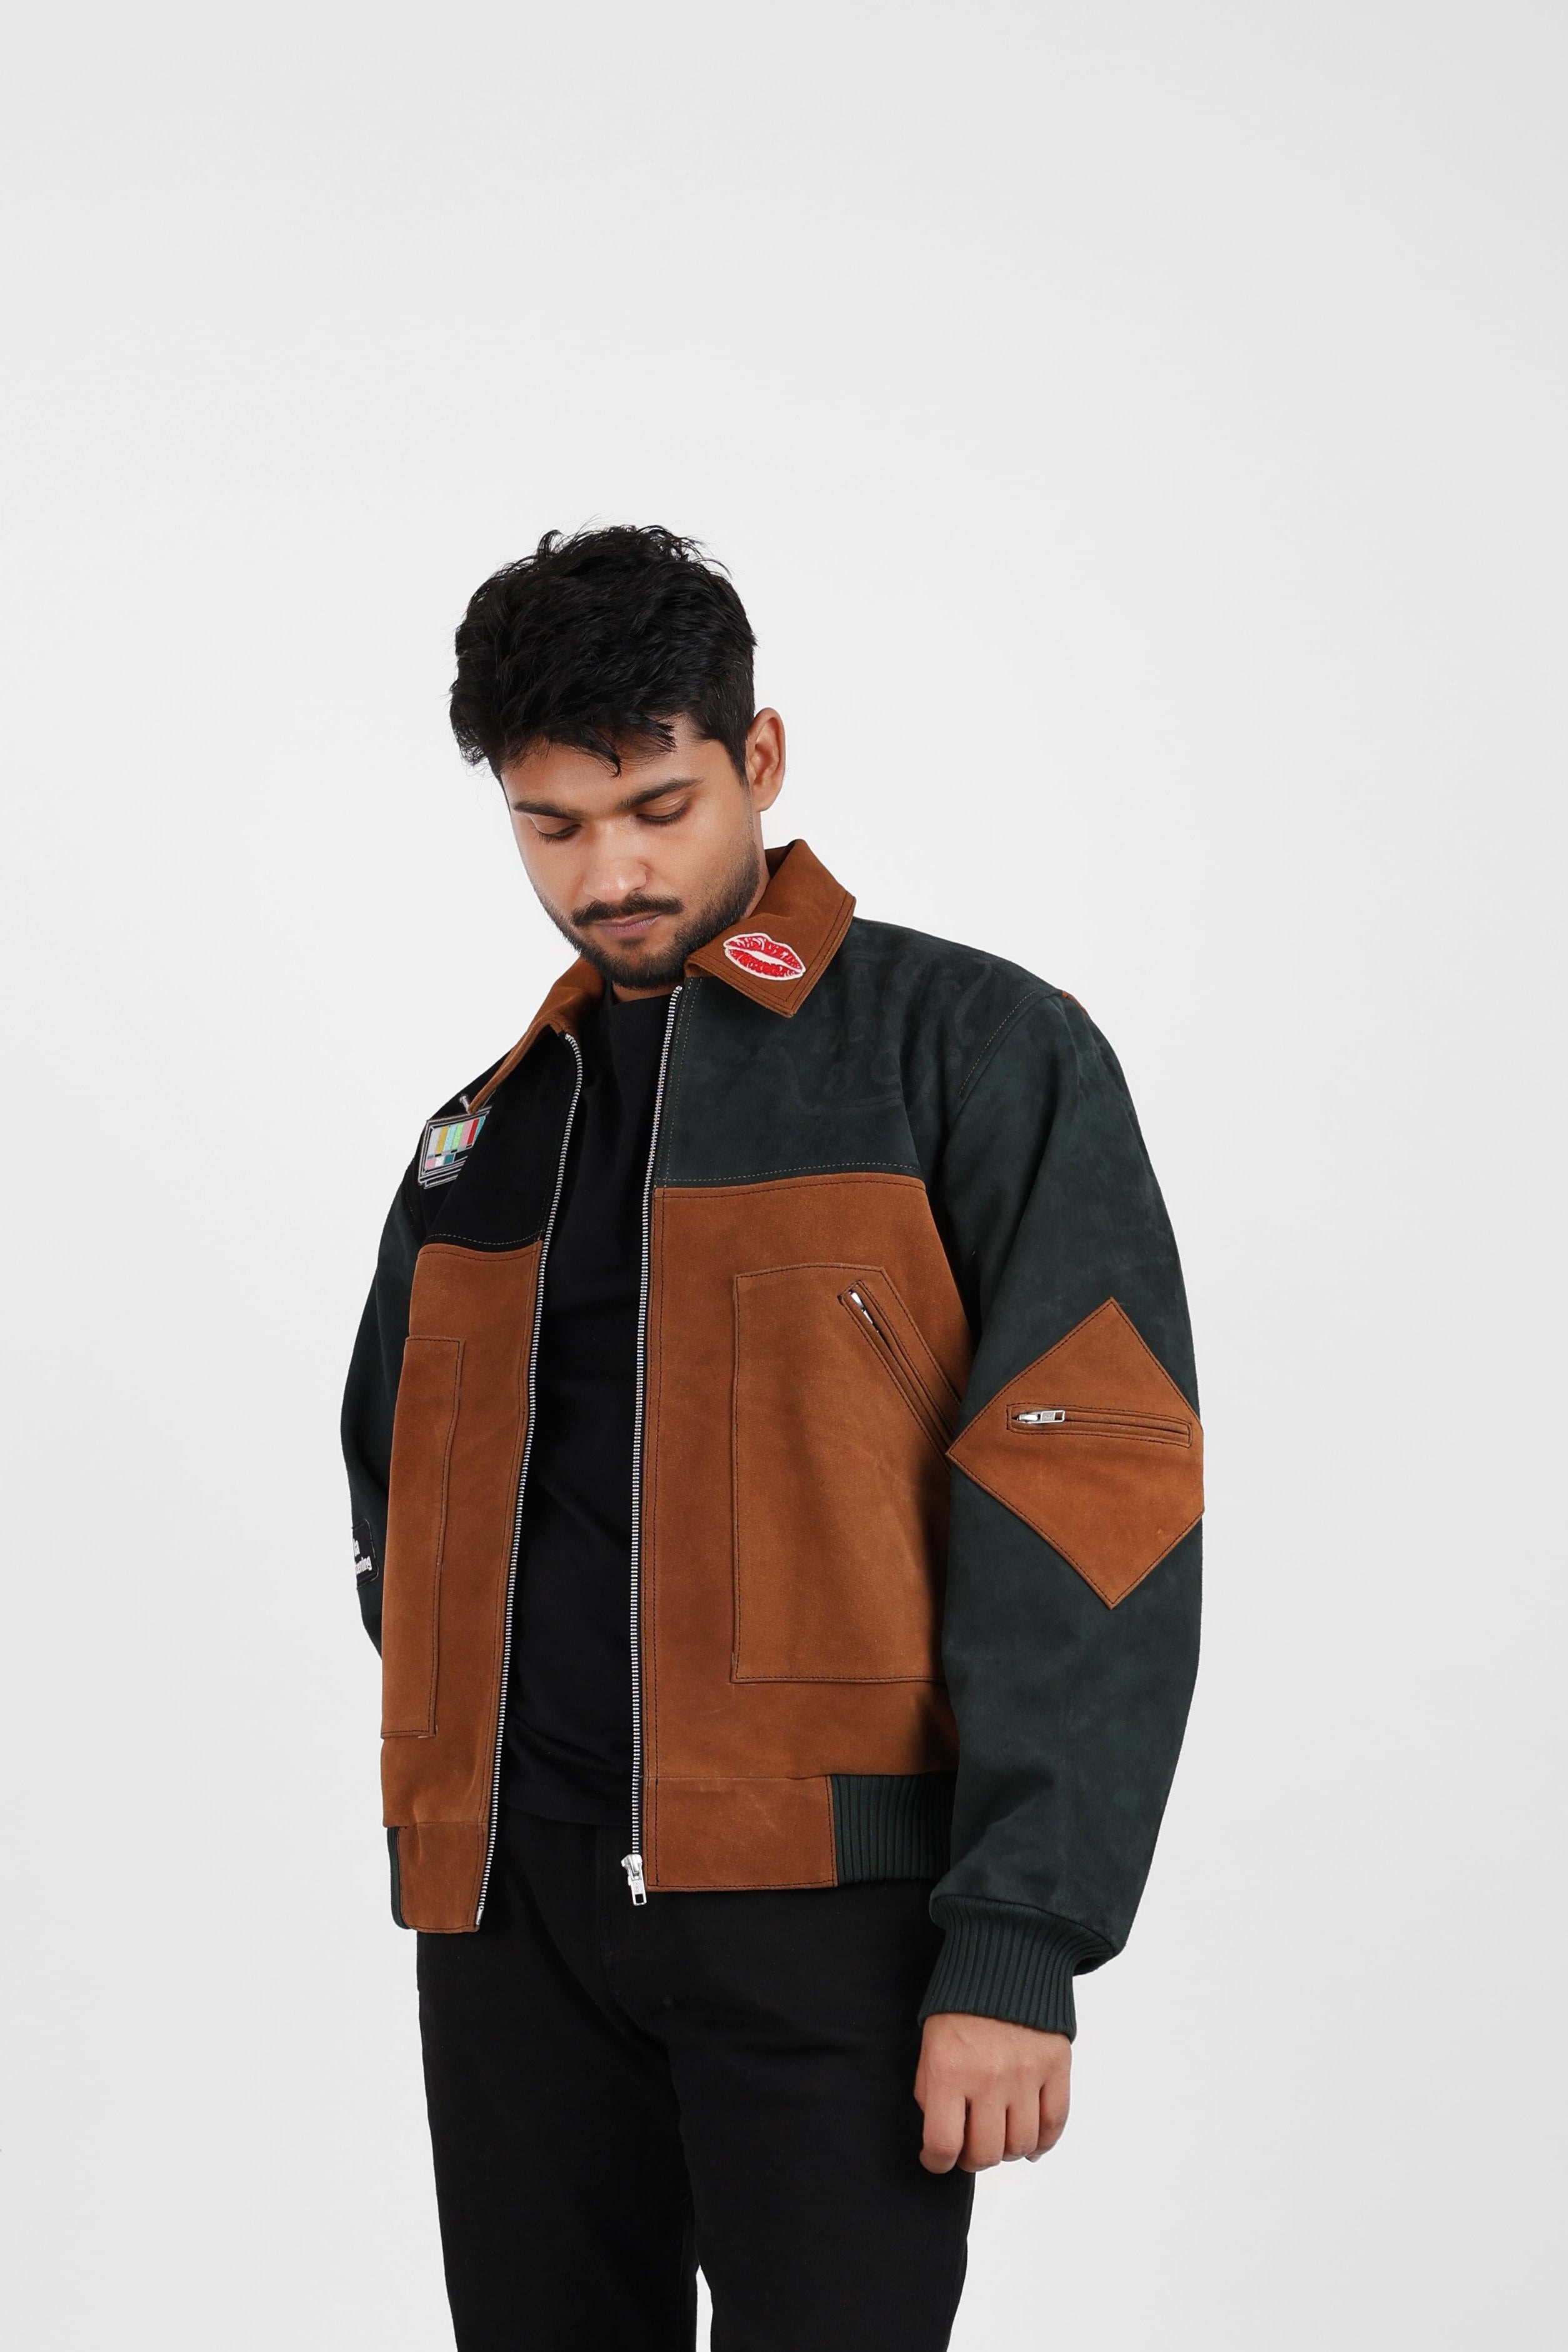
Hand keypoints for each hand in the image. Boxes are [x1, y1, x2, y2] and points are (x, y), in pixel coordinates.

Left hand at [915, 2012, 1071, 2172]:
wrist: (1004, 1958)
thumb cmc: (960, 2004)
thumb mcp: (930, 2046)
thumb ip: (932, 2095)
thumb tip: (943, 2140)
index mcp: (949, 2070)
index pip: (943, 2144)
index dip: (937, 2163)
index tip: (936, 2160)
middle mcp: (989, 2076)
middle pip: (986, 2153)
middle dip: (973, 2159)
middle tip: (969, 2147)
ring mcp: (1026, 2073)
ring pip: (1021, 2145)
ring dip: (1007, 2150)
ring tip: (999, 2135)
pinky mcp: (1056, 2066)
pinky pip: (1055, 2124)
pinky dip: (1043, 2141)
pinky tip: (1031, 2142)